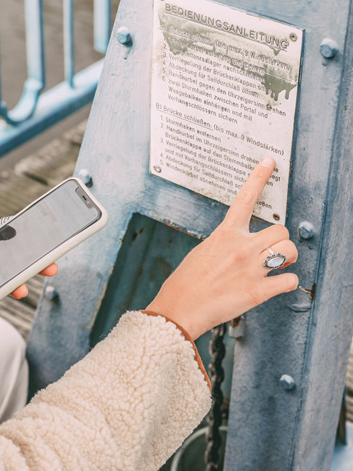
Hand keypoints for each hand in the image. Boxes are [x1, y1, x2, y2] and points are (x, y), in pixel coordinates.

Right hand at [146, 158, 298, 339]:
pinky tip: (276, 286)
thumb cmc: (186, 283)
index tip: (270, 163)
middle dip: (280, 241)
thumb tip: (243, 246)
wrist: (179, 308)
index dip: (259, 178)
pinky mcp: (258, 291)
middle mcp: (241, 247)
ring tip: (277, 266)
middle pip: (281, 230)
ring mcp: (251, 269)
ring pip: (290, 251)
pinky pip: (291, 281)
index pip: (244, 198)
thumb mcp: (203, 252)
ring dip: (288, 259)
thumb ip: (226, 244)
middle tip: (272, 251)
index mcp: (224, 235)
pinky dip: (287, 284)